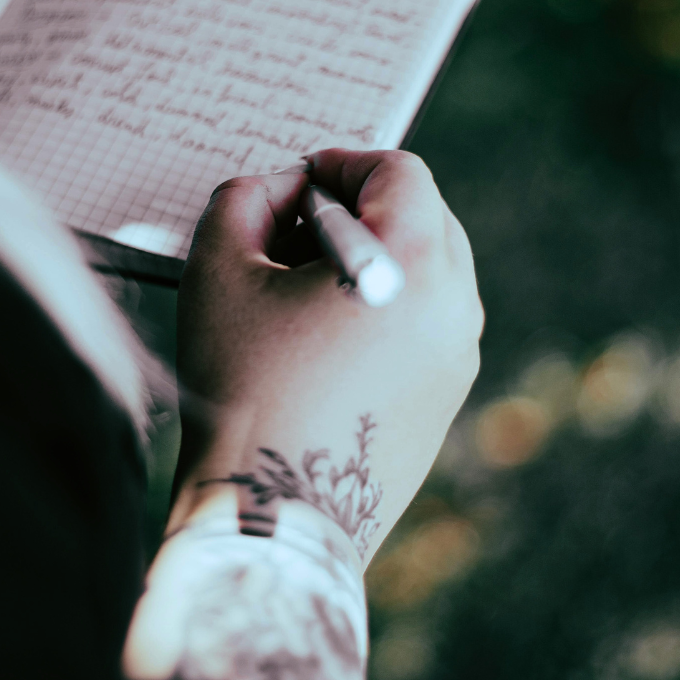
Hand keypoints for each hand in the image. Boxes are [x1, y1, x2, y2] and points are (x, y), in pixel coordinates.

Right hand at [168, 148, 483, 564]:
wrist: (274, 517)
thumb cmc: (245, 391)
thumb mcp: (219, 269)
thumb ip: (244, 198)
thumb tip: (278, 189)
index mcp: (415, 266)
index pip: (400, 173)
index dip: (344, 162)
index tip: (300, 180)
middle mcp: (457, 309)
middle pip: (424, 216)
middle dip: (361, 206)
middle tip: (296, 229)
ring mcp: (459, 359)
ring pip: (429, 270)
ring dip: (375, 255)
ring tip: (305, 286)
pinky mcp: (447, 400)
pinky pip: (427, 322)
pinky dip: (386, 305)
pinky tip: (325, 335)